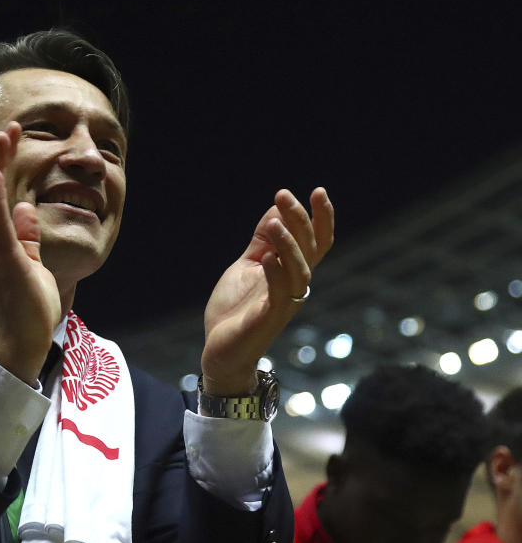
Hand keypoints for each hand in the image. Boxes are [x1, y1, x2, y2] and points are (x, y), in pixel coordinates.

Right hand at [0, 122, 61, 382]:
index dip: (7, 166)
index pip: (2, 197)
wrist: (22, 342)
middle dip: (2, 157)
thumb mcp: (31, 264)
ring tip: (3, 136)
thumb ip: (27, 237)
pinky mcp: (6, 260)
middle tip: (8, 127)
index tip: (13, 140)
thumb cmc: (28, 308)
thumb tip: (26, 210)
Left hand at [200, 188, 333, 393]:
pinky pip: (280, 294)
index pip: (316, 242)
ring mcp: (283, 303)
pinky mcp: (268, 319)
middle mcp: (294, 286)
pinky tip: (266, 257)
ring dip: (288, 243)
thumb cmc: (235, 310)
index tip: (318, 191)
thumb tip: (274, 212)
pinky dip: (275, 273)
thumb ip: (261, 242)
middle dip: (299, 219)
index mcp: (291, 273)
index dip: (321, 218)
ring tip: (274, 221)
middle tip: (283, 195)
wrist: (220, 351)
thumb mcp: (247, 267)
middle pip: (308, 249)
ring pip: (298, 270)